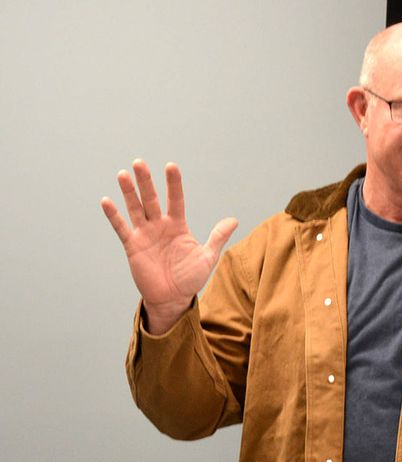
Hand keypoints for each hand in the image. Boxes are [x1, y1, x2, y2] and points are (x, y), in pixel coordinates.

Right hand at [101, 160, 237, 333]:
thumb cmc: (190, 278)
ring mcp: (145, 234)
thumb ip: (217, 237)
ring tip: (123, 175)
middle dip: (146, 182)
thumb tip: (234, 220)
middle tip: (139, 162)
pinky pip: (122, 228)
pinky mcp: (133, 246)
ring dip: (129, 192)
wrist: (173, 298)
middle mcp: (160, 226)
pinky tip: (106, 201)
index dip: (173, 184)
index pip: (175, 200)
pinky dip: (114, 215)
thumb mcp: (207, 257)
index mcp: (178, 226)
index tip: (171, 166)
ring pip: (135, 209)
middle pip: (151, 199)